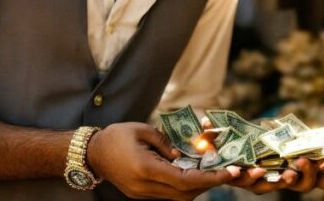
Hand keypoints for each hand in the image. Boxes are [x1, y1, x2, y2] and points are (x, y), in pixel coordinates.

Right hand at [87, 122, 237, 199]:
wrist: (92, 153)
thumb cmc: (117, 136)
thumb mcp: (143, 130)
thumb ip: (166, 143)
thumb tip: (185, 154)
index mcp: (146, 169)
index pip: (185, 180)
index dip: (210, 178)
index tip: (231, 171)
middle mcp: (145, 187)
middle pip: (185, 193)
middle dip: (209, 184)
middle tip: (230, 171)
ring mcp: (142, 194)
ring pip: (178, 197)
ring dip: (198, 187)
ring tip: (215, 172)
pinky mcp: (141, 194)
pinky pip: (169, 194)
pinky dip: (185, 186)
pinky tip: (195, 174)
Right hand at [200, 116, 323, 193]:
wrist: (257, 152)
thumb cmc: (236, 148)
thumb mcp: (222, 141)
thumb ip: (212, 134)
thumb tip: (203, 121)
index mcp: (248, 176)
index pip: (250, 180)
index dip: (254, 176)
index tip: (259, 168)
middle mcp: (268, 182)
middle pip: (279, 184)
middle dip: (289, 177)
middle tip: (294, 167)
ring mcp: (285, 179)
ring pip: (301, 183)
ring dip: (313, 172)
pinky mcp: (301, 175)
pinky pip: (317, 178)